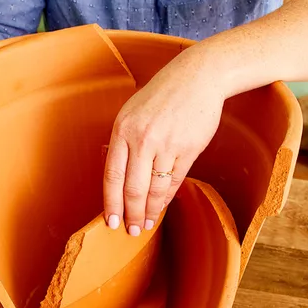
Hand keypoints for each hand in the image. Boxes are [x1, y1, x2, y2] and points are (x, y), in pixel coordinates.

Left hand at [102, 46, 227, 235]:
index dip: (111, 203)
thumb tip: (117, 180)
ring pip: (154, 189)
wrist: (197, 77)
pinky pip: (174, 181)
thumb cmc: (161, 97)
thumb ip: (123, 143)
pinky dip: (166, 198)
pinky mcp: (189, 148)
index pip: (111, 176)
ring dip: (149, 211)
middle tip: (130, 231)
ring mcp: (166, 144)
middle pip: (132, 188)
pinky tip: (161, 208)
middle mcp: (142, 139)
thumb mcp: (131, 114)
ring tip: (146, 225)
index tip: (110, 221)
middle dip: (130, 214)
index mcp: (122, 130)